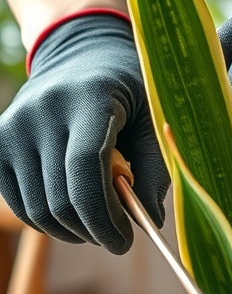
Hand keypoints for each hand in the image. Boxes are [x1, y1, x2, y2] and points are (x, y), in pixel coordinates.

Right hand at [0, 13, 168, 253]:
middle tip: (118, 238)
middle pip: (62, 199)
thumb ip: (156, 169)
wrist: (80, 53)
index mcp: (88, 98)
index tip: (127, 241)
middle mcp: (43, 111)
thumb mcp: (153, 119)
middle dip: (95, 232)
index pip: (86, 168)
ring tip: (97, 223)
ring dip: (73, 231)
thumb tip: (149, 221)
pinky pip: (21, 206)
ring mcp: (13, 128)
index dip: (106, 216)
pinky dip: (49, 222)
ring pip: (40, 211)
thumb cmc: (128, 92)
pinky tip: (73, 213)